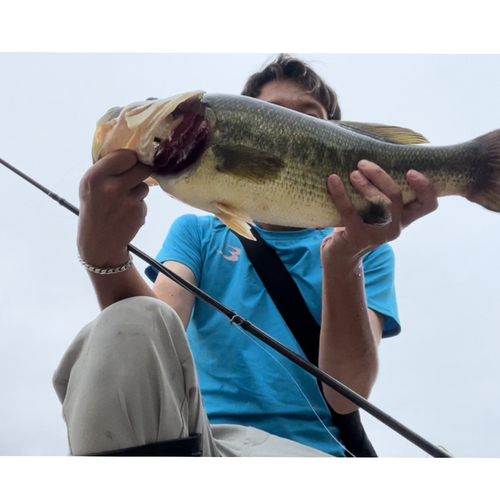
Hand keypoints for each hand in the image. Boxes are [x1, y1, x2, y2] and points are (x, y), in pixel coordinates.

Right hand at [77, 149, 151, 267]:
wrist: (99, 242)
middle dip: (139, 172)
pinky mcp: (138, 212)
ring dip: (138, 190)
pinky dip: (138, 204)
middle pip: (141, 167)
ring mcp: (126, 201)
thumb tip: (132, 152)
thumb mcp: (90, 186)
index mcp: (95, 177)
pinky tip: (126, 213)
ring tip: (123, 201)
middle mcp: (111, 187)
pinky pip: (144, 200)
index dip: (130, 159)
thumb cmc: (94, 209)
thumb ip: (107, 169)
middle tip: (132, 178)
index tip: (129, 163)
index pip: (126, 155)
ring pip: (145, 184)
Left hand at [321, 160, 437, 268]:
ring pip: (378, 204)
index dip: (426, 188)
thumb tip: (371, 158)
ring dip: (364, 185)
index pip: (428, 205)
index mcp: (404, 219)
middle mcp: (395, 228)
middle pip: (396, 197)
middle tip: (362, 164)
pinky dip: (340, 194)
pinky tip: (333, 180)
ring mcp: (378, 235)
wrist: (341, 256)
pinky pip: (349, 212)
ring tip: (353, 174)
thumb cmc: (357, 225)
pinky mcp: (358, 238)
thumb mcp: (374, 210)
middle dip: (380, 176)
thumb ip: (381, 192)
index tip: (411, 171)